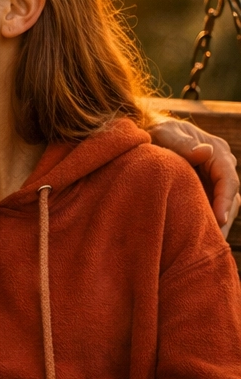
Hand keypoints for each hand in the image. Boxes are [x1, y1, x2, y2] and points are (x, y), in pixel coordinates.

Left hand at [148, 117, 239, 235]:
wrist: (147, 133)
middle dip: (224, 218)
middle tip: (213, 242)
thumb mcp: (165, 132)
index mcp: (216, 151)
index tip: (219, 219)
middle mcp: (220, 166)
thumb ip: (181, 143)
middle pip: (231, 197)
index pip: (228, 179)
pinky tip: (199, 241)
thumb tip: (205, 152)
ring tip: (208, 247)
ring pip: (225, 205)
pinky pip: (211, 207)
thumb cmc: (156, 131)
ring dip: (218, 224)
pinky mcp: (204, 189)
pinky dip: (208, 222)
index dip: (224, 200)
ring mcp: (213, 179)